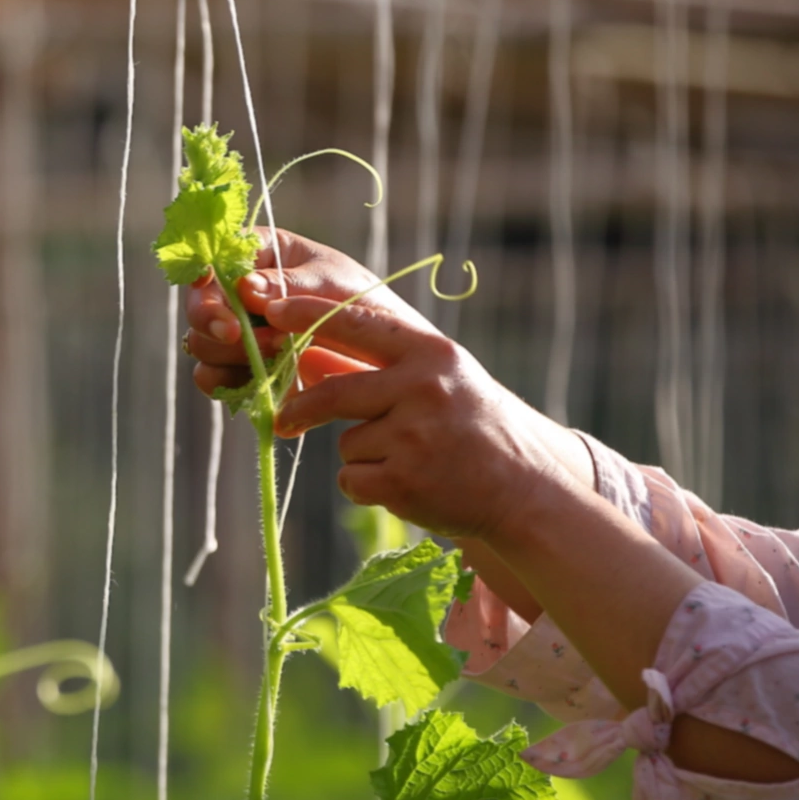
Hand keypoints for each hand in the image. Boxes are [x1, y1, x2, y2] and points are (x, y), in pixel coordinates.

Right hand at [183, 228, 425, 397]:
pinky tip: (260, 381)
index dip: (204, 273)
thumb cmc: (364, 302)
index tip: (212, 287)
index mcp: (260, 255)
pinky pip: (213, 380)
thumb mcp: (333, 284)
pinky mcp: (241, 370)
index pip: (215, 258)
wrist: (386, 358)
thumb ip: (289, 284)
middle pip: (199, 305)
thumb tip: (244, 288)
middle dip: (215, 321)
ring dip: (229, 354)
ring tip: (276, 354)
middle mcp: (239, 294)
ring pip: (201, 344)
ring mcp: (238, 334)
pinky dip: (230, 383)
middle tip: (240, 335)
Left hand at [261, 294, 581, 541]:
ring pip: (347, 443)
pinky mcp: (404, 481)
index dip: (310, 314)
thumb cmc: (473, 428)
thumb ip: (378, 367)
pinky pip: (352, 480)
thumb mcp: (440, 381)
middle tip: (284, 420)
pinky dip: (368, 486)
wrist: (526, 489)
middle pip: (334, 392)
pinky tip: (408, 484)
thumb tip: (306, 356)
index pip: (358, 323)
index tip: (272, 309)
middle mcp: (424, 388)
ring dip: (364, 455)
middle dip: (301, 409)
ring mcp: (415, 436)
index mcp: (432, 354)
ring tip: (408, 458)